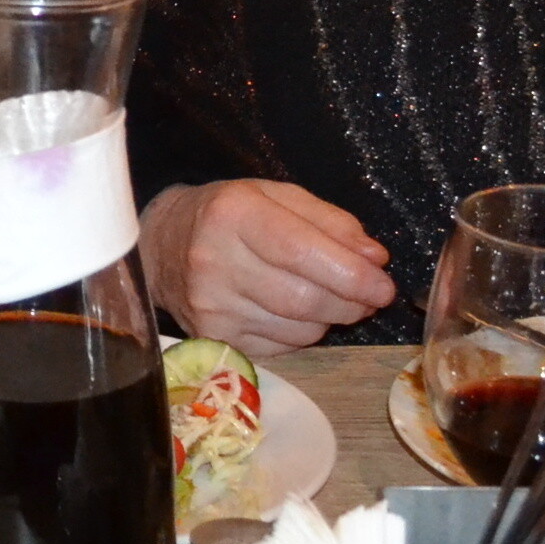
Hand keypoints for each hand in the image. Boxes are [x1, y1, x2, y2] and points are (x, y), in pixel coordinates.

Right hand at [139, 180, 394, 355]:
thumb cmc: (228, 216)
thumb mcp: (276, 197)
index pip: (302, 252)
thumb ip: (329, 222)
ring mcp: (212, 307)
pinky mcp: (214, 338)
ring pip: (298, 328)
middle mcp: (215, 262)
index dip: (351, 274)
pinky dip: (303, 333)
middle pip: (304, 298)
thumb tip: (375, 258)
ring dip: (330, 318)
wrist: (161, 246)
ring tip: (333, 299)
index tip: (383, 285)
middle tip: (371, 295)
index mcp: (233, 215)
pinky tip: (297, 313)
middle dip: (351, 301)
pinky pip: (282, 346)